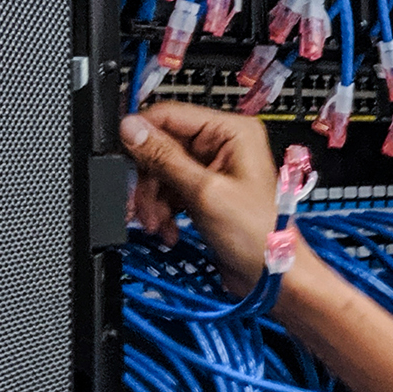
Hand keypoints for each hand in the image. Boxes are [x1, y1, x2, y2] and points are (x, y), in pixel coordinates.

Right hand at [120, 102, 284, 291]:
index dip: (142, 136)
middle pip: (161, 146)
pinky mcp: (204, 191)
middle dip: (148, 180)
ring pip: (160, 172)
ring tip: (156, 224)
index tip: (122, 156)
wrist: (270, 276)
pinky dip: (163, 210)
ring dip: (153, 200)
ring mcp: (212, 169)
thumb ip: (165, 158)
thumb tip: (133, 128)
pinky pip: (169, 191)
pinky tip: (167, 229)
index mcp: (232, 131)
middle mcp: (222, 144)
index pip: (171, 115)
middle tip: (141, 203)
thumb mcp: (205, 192)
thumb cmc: (259, 236)